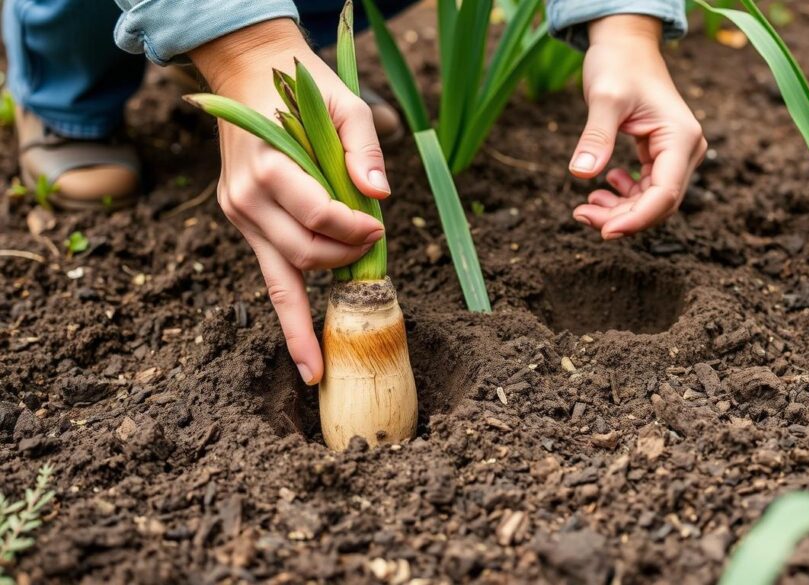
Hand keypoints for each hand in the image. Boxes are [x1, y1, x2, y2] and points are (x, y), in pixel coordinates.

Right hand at [191, 19, 391, 384]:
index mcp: (268, 166)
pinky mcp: (245, 226)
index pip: (319, 215)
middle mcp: (246, 198)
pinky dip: (293, 320)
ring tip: (346, 334)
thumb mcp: (346, 102)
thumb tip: (380, 195)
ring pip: (283, 280)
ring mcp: (240, 216)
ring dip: (320, 303)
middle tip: (372, 245)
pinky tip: (309, 359)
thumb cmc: (304, 89)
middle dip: (346, 261)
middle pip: (305, 255)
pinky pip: (273, 279)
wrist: (249, 78)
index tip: (378, 228)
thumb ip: (365, 146)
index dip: (355, 231)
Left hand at [569, 15, 706, 238]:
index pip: (665, 194)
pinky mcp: (662, 155)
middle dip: (622, 218)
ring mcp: (676, 154)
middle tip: (580, 214)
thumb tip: (581, 174)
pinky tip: (603, 186)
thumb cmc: (618, 64)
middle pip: (659, 204)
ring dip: (621, 210)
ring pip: (652, 201)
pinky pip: (647, 189)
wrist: (625, 45)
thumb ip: (596, 136)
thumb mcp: (604, 98)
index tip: (603, 231)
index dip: (636, 219)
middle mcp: (686, 150)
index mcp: (681, 138)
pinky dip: (625, 196)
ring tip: (587, 204)